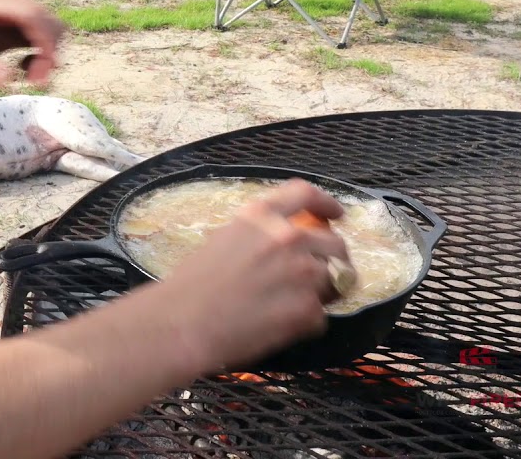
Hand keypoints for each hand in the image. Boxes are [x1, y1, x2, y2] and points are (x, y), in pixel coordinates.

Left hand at [0, 0, 65, 86]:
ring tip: (31, 78)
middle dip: (49, 53)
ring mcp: (18, 9)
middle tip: (36, 83)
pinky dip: (43, 54)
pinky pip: (45, 35)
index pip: (33, 16)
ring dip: (49, 55)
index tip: (46, 70)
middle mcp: (10, 0)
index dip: (45, 42)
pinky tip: (24, 67)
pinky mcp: (20, 21)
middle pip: (48, 22)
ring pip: (52, 29)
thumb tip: (6, 80)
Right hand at [153, 179, 351, 372]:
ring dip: (324, 292)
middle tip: (320, 275)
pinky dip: (306, 323)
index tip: (336, 215)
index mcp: (261, 216)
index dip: (326, 203)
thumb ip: (259, 236)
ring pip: (338, 280)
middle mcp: (287, 238)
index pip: (305, 194)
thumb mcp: (223, 240)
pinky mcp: (308, 311)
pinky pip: (321, 316)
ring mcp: (302, 274)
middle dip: (334, 259)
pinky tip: (279, 327)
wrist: (182, 324)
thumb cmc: (191, 285)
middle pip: (335, 243)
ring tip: (297, 305)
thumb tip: (283, 247)